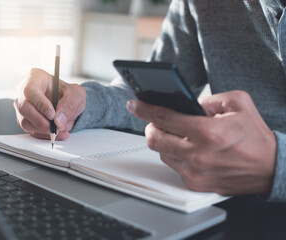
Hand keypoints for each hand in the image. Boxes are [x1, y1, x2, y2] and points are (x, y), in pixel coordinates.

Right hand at [14, 68, 85, 139]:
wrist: (70, 104)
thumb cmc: (69, 94)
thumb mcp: (76, 94)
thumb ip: (69, 104)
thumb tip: (58, 120)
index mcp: (35, 77)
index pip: (30, 90)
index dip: (40, 104)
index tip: (51, 114)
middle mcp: (25, 91)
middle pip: (23, 107)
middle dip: (40, 120)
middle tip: (54, 127)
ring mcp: (23, 106)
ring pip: (24, 121)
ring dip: (42, 129)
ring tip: (59, 130)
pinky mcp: (26, 120)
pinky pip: (31, 130)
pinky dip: (45, 135)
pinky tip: (58, 134)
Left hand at [126, 90, 276, 194]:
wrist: (271, 167)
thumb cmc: (254, 136)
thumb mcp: (237, 103)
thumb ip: (208, 98)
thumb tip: (185, 103)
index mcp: (208, 132)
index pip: (165, 118)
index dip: (145, 109)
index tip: (133, 104)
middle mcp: (198, 155)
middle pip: (154, 140)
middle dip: (151, 127)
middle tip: (158, 121)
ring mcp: (195, 172)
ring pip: (161, 153)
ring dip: (164, 142)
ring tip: (178, 135)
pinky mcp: (196, 183)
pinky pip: (174, 166)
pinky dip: (175, 155)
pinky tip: (187, 149)